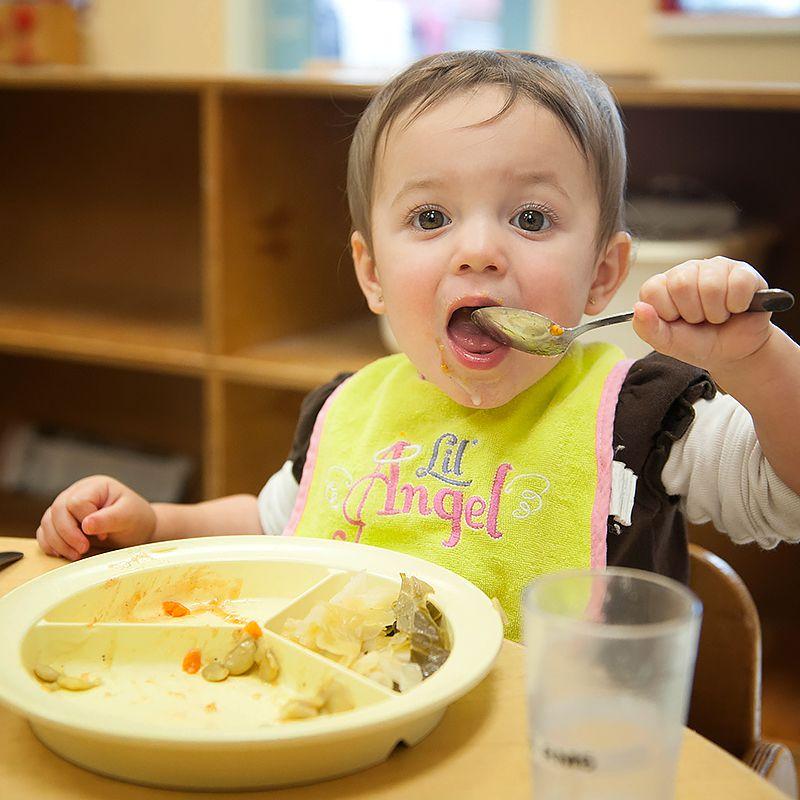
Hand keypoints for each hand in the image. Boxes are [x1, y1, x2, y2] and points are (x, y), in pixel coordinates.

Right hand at [36, 475, 155, 560]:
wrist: (137, 530)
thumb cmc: (135, 520)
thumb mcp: (128, 517)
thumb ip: (109, 519)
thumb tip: (86, 524)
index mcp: (95, 486)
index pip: (77, 502)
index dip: (86, 520)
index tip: (104, 535)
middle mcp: (77, 493)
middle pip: (57, 510)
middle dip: (68, 534)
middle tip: (83, 550)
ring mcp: (66, 508)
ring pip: (47, 522)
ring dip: (58, 542)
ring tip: (77, 555)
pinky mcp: (60, 523)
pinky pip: (45, 532)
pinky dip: (50, 545)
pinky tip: (64, 553)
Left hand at [632, 257, 771, 374]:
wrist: (734, 353)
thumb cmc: (697, 343)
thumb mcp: (667, 343)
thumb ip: (648, 328)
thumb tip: (638, 308)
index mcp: (663, 285)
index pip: (652, 289)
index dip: (666, 312)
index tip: (676, 321)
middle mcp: (686, 271)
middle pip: (681, 284)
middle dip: (693, 313)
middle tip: (700, 320)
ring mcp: (715, 268)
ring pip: (711, 286)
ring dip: (716, 313)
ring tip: (717, 316)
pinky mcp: (743, 271)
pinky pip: (739, 284)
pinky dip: (737, 305)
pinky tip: (736, 308)